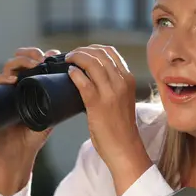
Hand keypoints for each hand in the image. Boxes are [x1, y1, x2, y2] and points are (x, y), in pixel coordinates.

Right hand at [0, 47, 60, 193]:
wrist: (20, 149)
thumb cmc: (36, 131)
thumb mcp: (53, 112)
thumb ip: (63, 101)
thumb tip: (83, 88)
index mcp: (32, 83)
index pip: (35, 60)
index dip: (44, 55)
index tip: (55, 55)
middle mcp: (18, 82)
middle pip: (21, 58)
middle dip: (31, 54)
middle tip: (42, 58)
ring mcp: (6, 88)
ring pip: (9, 66)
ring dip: (20, 62)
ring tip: (32, 65)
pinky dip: (2, 78)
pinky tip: (12, 80)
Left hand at [65, 45, 151, 194]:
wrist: (124, 147)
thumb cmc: (120, 127)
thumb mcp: (122, 100)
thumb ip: (112, 87)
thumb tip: (89, 77)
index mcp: (128, 79)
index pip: (111, 52)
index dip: (93, 48)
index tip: (82, 52)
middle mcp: (121, 82)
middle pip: (100, 54)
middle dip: (82, 51)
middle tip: (70, 56)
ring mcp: (110, 92)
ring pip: (91, 63)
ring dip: (76, 58)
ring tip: (67, 61)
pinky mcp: (98, 104)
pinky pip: (83, 82)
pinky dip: (74, 74)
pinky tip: (69, 73)